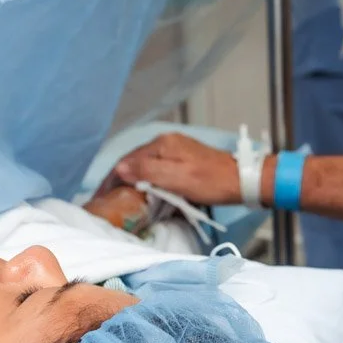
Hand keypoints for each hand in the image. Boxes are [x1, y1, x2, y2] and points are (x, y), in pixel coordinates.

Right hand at [107, 133, 242, 205]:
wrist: (241, 179)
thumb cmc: (211, 182)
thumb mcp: (177, 178)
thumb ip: (148, 171)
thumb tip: (120, 168)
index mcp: (162, 144)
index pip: (127, 160)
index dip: (111, 179)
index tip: (100, 197)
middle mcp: (166, 142)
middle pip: (134, 161)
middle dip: (118, 179)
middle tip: (106, 201)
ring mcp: (175, 149)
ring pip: (144, 164)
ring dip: (131, 179)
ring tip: (120, 198)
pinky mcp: (182, 158)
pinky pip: (156, 167)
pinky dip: (145, 179)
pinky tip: (142, 190)